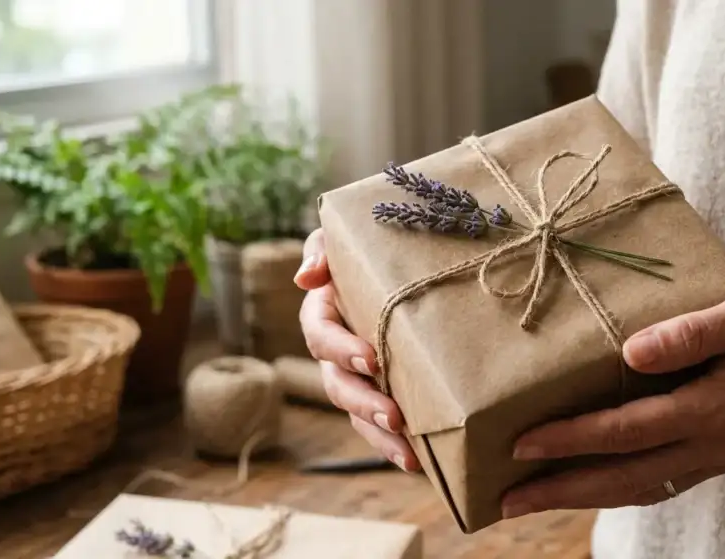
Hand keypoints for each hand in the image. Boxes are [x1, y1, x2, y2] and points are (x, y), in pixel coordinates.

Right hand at [295, 229, 420, 471]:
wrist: (401, 258)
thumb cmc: (368, 245)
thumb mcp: (343, 238)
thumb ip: (322, 250)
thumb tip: (306, 278)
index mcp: (324, 313)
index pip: (321, 334)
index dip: (340, 348)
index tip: (370, 359)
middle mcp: (336, 350)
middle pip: (338, 384)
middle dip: (364, 402)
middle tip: (394, 417)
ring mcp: (357, 375)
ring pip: (357, 413)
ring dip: (379, 436)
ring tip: (408, 453)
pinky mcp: (382, 390)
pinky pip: (380, 426)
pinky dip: (395, 446)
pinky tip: (418, 461)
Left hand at [500, 286, 724, 518]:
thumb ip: (693, 333)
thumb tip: (631, 351)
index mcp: (714, 409)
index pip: (626, 431)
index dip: (571, 440)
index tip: (521, 444)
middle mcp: (711, 445)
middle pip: (623, 478)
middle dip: (561, 490)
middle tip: (505, 499)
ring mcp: (717, 456)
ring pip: (639, 488)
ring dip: (584, 497)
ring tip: (534, 500)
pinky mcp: (721, 455)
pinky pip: (660, 482)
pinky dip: (619, 489)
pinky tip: (592, 485)